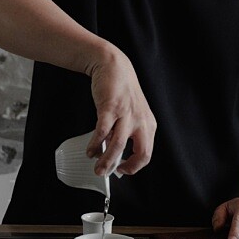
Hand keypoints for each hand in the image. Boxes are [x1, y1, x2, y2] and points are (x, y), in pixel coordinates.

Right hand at [85, 47, 156, 175]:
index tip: (122, 169)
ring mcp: (126, 114)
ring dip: (106, 160)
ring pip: (119, 145)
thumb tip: (114, 153)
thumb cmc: (121, 90)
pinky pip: (103, 131)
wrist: (113, 65)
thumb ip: (127, 131)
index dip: (134, 166)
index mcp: (148, 124)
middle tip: (109, 173)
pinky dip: (95, 143)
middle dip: (124, 168)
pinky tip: (90, 149)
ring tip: (97, 167)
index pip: (146, 153)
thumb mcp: (133, 112)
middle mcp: (140, 121)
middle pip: (140, 153)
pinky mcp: (110, 108)